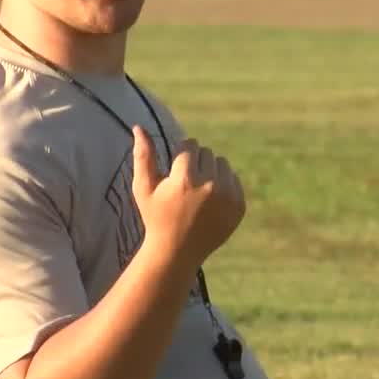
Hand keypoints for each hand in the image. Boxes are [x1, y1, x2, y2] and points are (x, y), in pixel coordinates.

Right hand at [130, 125, 245, 266]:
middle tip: (185, 184)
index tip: (175, 173)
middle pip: (207, 152)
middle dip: (195, 163)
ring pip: (222, 163)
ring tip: (197, 190)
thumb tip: (139, 127)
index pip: (189, 146)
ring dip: (210, 171)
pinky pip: (234, 179)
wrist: (177, 251)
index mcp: (185, 180)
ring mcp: (228, 197)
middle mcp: (210, 187)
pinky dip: (223, 185)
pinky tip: (209, 201)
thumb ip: (143, 156)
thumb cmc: (156, 216)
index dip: (180, 157)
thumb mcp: (144, 188)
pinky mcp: (239, 206)